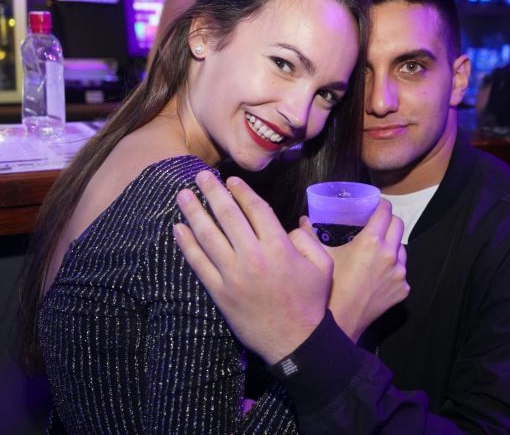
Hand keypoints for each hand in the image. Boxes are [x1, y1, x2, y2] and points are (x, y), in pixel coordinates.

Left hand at [174, 171, 332, 364]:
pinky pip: (198, 263)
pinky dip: (186, 245)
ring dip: (194, 212)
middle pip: (228, 216)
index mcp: (279, 247)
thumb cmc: (310, 301)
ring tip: (183, 195)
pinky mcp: (219, 292)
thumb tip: (290, 225)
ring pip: (208, 236)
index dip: (241, 191)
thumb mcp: (323, 266)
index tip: (230, 180)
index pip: (255, 209)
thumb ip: (309, 239)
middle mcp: (252, 256)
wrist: (294, 342)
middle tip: (201, 176)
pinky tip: (178, 228)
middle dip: (213, 192)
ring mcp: (232, 274)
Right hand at [301, 199, 409, 342]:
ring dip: (391, 244)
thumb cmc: (328, 288)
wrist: (341, 323)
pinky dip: (392, 267)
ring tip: (376, 249)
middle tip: (376, 221)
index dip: (381, 204)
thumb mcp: (319, 257)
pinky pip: (401, 271)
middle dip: (389, 220)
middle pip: (398, 225)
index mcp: (371, 242)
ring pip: (401, 248)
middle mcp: (389, 255)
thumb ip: (310, 234)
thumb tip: (304, 220)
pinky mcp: (402, 290)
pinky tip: (377, 273)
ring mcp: (399, 274)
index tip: (376, 203)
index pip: (385, 212)